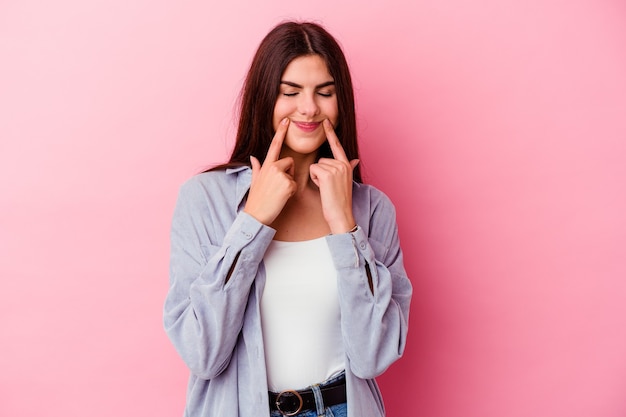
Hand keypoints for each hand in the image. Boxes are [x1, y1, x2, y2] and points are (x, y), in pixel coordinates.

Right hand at [244, 118, 295, 224]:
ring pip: (293, 174)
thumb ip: (256, 167)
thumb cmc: (256, 199)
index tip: (287, 120)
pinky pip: (295, 185)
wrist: (256, 215)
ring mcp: (280, 175)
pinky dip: (291, 192)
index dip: (281, 132)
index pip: (274, 145)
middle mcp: (272, 167)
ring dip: (290, 183)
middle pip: (289, 162)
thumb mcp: (254, 180)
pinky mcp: (287, 184)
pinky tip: (282, 198)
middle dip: (288, 172)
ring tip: (278, 193)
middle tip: (279, 187)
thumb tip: (253, 157)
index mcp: (265, 164)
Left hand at [309, 119, 359, 233]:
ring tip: (326, 188)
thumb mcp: (346, 181)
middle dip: (320, 172)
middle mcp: (343, 164)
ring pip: (316, 165)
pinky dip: (314, 179)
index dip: (331, 133)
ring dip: (317, 177)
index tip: (326, 121)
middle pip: (321, 159)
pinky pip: (314, 169)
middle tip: (328, 186)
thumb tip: (355, 159)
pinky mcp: (328, 174)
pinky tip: (323, 188)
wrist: (341, 214)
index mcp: (347, 165)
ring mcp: (336, 168)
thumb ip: (349, 167)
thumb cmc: (340, 201)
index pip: (337, 145)